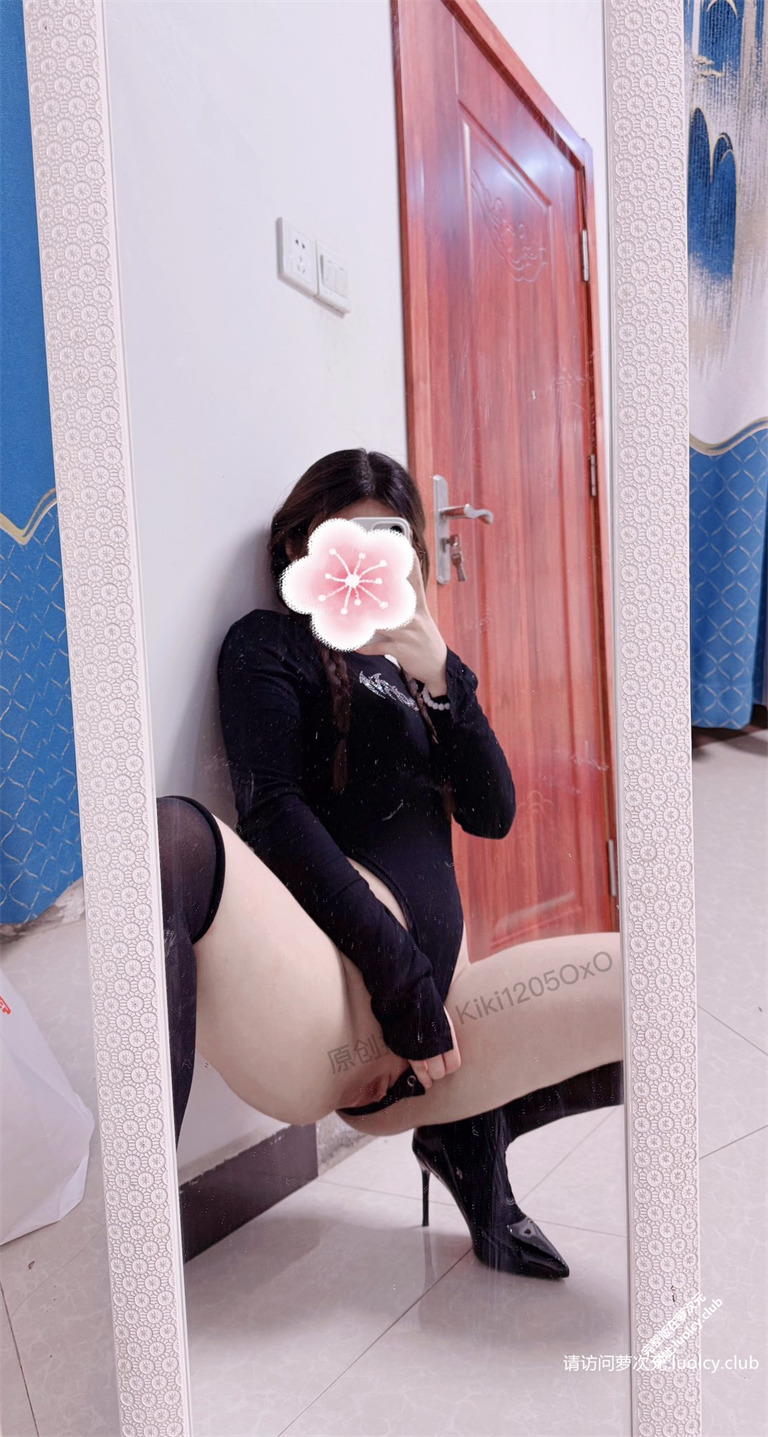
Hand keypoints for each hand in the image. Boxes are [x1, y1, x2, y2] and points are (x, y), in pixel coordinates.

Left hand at [355, 552, 447, 692]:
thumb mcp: (420, 620)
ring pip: (383, 623)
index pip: (416, 581)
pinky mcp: (402, 649)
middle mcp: (415, 618)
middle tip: (359, 580)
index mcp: (419, 608)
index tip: (406, 547)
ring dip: (365, 620)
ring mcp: (408, 634)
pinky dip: (365, 647)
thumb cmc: (423, 640)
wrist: (439, 667)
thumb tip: (382, 597)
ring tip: (348, 613)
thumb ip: (403, 607)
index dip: (411, 563)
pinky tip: (354, 645)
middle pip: (395, 599)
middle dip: (377, 591)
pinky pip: (378, 647)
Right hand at [408, 1006, 460, 1090]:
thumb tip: (445, 1043)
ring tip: (430, 1078)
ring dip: (430, 1076)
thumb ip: (444, 1033)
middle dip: (440, 1072)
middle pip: (442, 1071)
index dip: (450, 1066)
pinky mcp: (408, 1052)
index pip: (453, 1063)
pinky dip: (422, 1077)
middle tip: (437, 1070)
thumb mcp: (441, 1017)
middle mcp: (436, 1047)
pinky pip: (417, 1069)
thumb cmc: (425, 1003)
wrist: (405, 996)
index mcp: (447, 1037)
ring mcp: (422, 1051)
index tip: (447, 1065)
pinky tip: (426, 1083)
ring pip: (430, 1073)